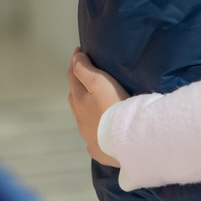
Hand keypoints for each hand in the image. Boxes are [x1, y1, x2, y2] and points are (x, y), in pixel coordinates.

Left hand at [67, 48, 128, 166]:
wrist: (127, 140)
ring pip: (84, 118)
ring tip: (99, 104)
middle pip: (75, 98)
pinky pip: (94, 138)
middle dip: (79, 86)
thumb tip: (75, 57)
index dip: (75, 62)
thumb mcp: (100, 83)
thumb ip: (85, 70)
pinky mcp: (98, 150)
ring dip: (88, 110)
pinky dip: (96, 131)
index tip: (79, 51)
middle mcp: (80, 118)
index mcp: (79, 100)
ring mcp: (88, 135)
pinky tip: (103, 132)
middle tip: (89, 78)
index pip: (73, 76)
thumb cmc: (114, 107)